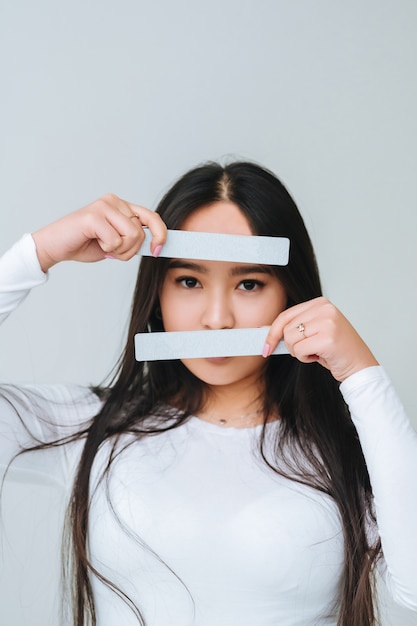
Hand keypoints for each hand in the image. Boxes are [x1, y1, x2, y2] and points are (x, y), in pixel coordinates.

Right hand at [32, 194, 166, 271]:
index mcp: (121, 205)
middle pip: (141, 232)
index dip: (160, 234)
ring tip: (104, 246)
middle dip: (129, 250)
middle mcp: (113, 201)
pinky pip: (115, 240)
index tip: (158, 250)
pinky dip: (107, 248)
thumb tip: (155, 244)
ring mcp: (103, 206)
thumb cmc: (84, 243)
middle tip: (112, 251)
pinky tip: (94, 242)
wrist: (55, 247)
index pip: (151, 217)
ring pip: (132, 235)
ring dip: (120, 250)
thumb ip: (132, 239)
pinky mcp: (93, 216)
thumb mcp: (116, 242)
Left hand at [263, 297, 378, 381]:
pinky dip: (305, 358)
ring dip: (299, 352)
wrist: (360, 366)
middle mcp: (325, 308)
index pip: (285, 315)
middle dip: (290, 345)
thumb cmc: (336, 351)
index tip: (266, 346)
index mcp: (320, 303)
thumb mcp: (313, 333)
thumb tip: (264, 329)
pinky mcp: (328, 338)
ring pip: (291, 339)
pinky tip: (320, 357)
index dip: (272, 332)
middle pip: (286, 327)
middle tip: (305, 351)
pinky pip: (299, 350)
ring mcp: (328, 322)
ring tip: (316, 352)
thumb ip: (293, 327)